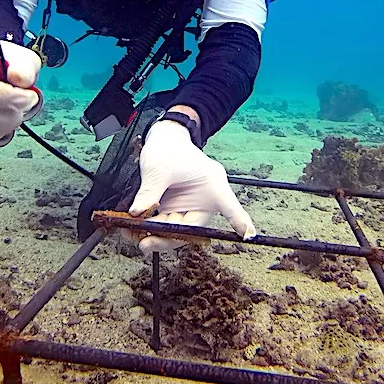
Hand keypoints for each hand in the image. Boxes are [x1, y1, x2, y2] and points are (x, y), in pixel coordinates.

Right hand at [0, 39, 40, 146]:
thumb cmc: (5, 60)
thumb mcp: (22, 56)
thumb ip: (25, 66)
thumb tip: (20, 79)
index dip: (3, 95)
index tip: (28, 98)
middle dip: (2, 118)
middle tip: (22, 108)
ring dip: (2, 127)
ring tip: (15, 111)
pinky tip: (4, 118)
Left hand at [128, 119, 255, 254]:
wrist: (162, 141)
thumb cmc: (169, 148)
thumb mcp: (159, 167)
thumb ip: (150, 190)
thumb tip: (137, 212)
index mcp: (212, 184)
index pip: (230, 206)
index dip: (240, 221)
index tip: (248, 235)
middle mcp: (204, 200)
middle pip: (192, 229)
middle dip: (169, 239)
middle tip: (146, 243)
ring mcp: (188, 207)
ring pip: (176, 231)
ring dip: (155, 236)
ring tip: (134, 237)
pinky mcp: (174, 210)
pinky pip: (164, 225)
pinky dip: (149, 229)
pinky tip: (134, 230)